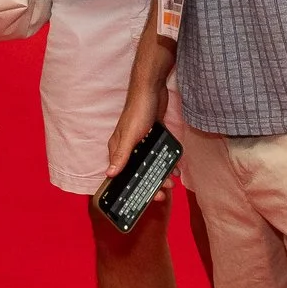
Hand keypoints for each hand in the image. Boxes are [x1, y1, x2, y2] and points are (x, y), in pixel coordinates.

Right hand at [101, 68, 171, 197]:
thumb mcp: (131, 135)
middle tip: (166, 191)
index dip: (133, 188)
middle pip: (138, 171)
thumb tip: (109, 175)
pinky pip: (159, 153)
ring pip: (150, 164)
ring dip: (161, 173)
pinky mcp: (153, 135)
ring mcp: (141, 142)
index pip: (122, 174)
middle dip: (152, 182)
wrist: (152, 88)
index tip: (147, 199)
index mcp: (118, 148)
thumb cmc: (138, 110)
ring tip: (174, 181)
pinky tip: (177, 167)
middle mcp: (128, 147)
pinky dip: (167, 161)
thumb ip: (121, 155)